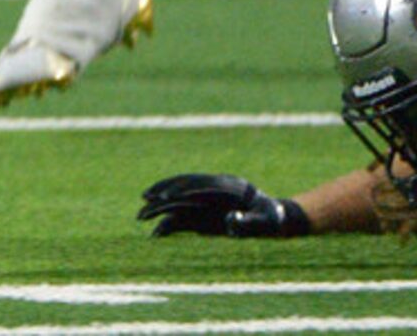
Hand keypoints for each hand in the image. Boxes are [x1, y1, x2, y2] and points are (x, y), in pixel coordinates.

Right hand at [137, 173, 309, 237]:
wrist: (275, 217)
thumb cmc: (270, 219)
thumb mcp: (264, 221)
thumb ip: (248, 222)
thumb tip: (232, 220)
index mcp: (227, 187)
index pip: (199, 185)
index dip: (181, 190)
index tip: (165, 197)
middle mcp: (213, 188)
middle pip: (184, 187)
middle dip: (163, 193)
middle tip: (143, 201)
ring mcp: (208, 198)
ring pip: (180, 197)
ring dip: (160, 203)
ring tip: (141, 212)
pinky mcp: (206, 211)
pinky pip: (184, 213)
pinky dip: (170, 220)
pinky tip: (158, 230)